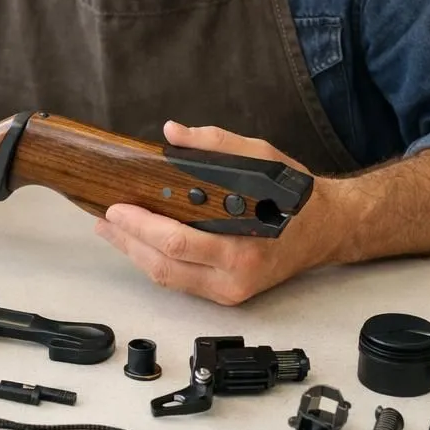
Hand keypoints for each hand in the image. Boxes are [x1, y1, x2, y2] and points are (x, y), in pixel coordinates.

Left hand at [94, 121, 342, 304]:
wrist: (326, 229)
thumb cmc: (295, 196)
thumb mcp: (259, 157)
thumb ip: (214, 144)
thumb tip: (172, 133)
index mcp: (243, 246)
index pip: (177, 242)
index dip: (141, 227)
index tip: (117, 208)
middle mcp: (235, 276)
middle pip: (163, 266)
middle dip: (127, 241)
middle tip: (103, 219)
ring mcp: (229, 291)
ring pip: (167, 279)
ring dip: (134, 253)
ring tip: (111, 230)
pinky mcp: (226, 295)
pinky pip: (180, 281)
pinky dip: (154, 261)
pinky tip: (138, 243)